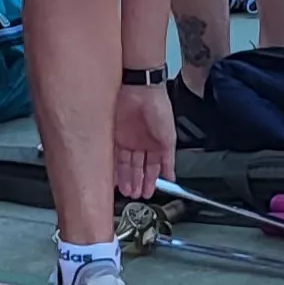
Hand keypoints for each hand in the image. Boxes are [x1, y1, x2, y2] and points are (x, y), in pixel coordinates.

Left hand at [113, 81, 175, 199]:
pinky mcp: (114, 134)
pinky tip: (113, 178)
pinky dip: (113, 167)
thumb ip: (168, 159)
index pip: (152, 167)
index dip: (149, 181)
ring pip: (125, 164)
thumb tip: (171, 176)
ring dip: (125, 178)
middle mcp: (140, 143)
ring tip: (125, 191)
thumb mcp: (169, 138)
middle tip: (134, 195)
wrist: (140, 89)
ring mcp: (126, 139)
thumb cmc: (158, 107)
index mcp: (155, 144)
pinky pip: (113, 155)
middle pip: (137, 168)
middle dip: (135, 182)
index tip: (147, 193)